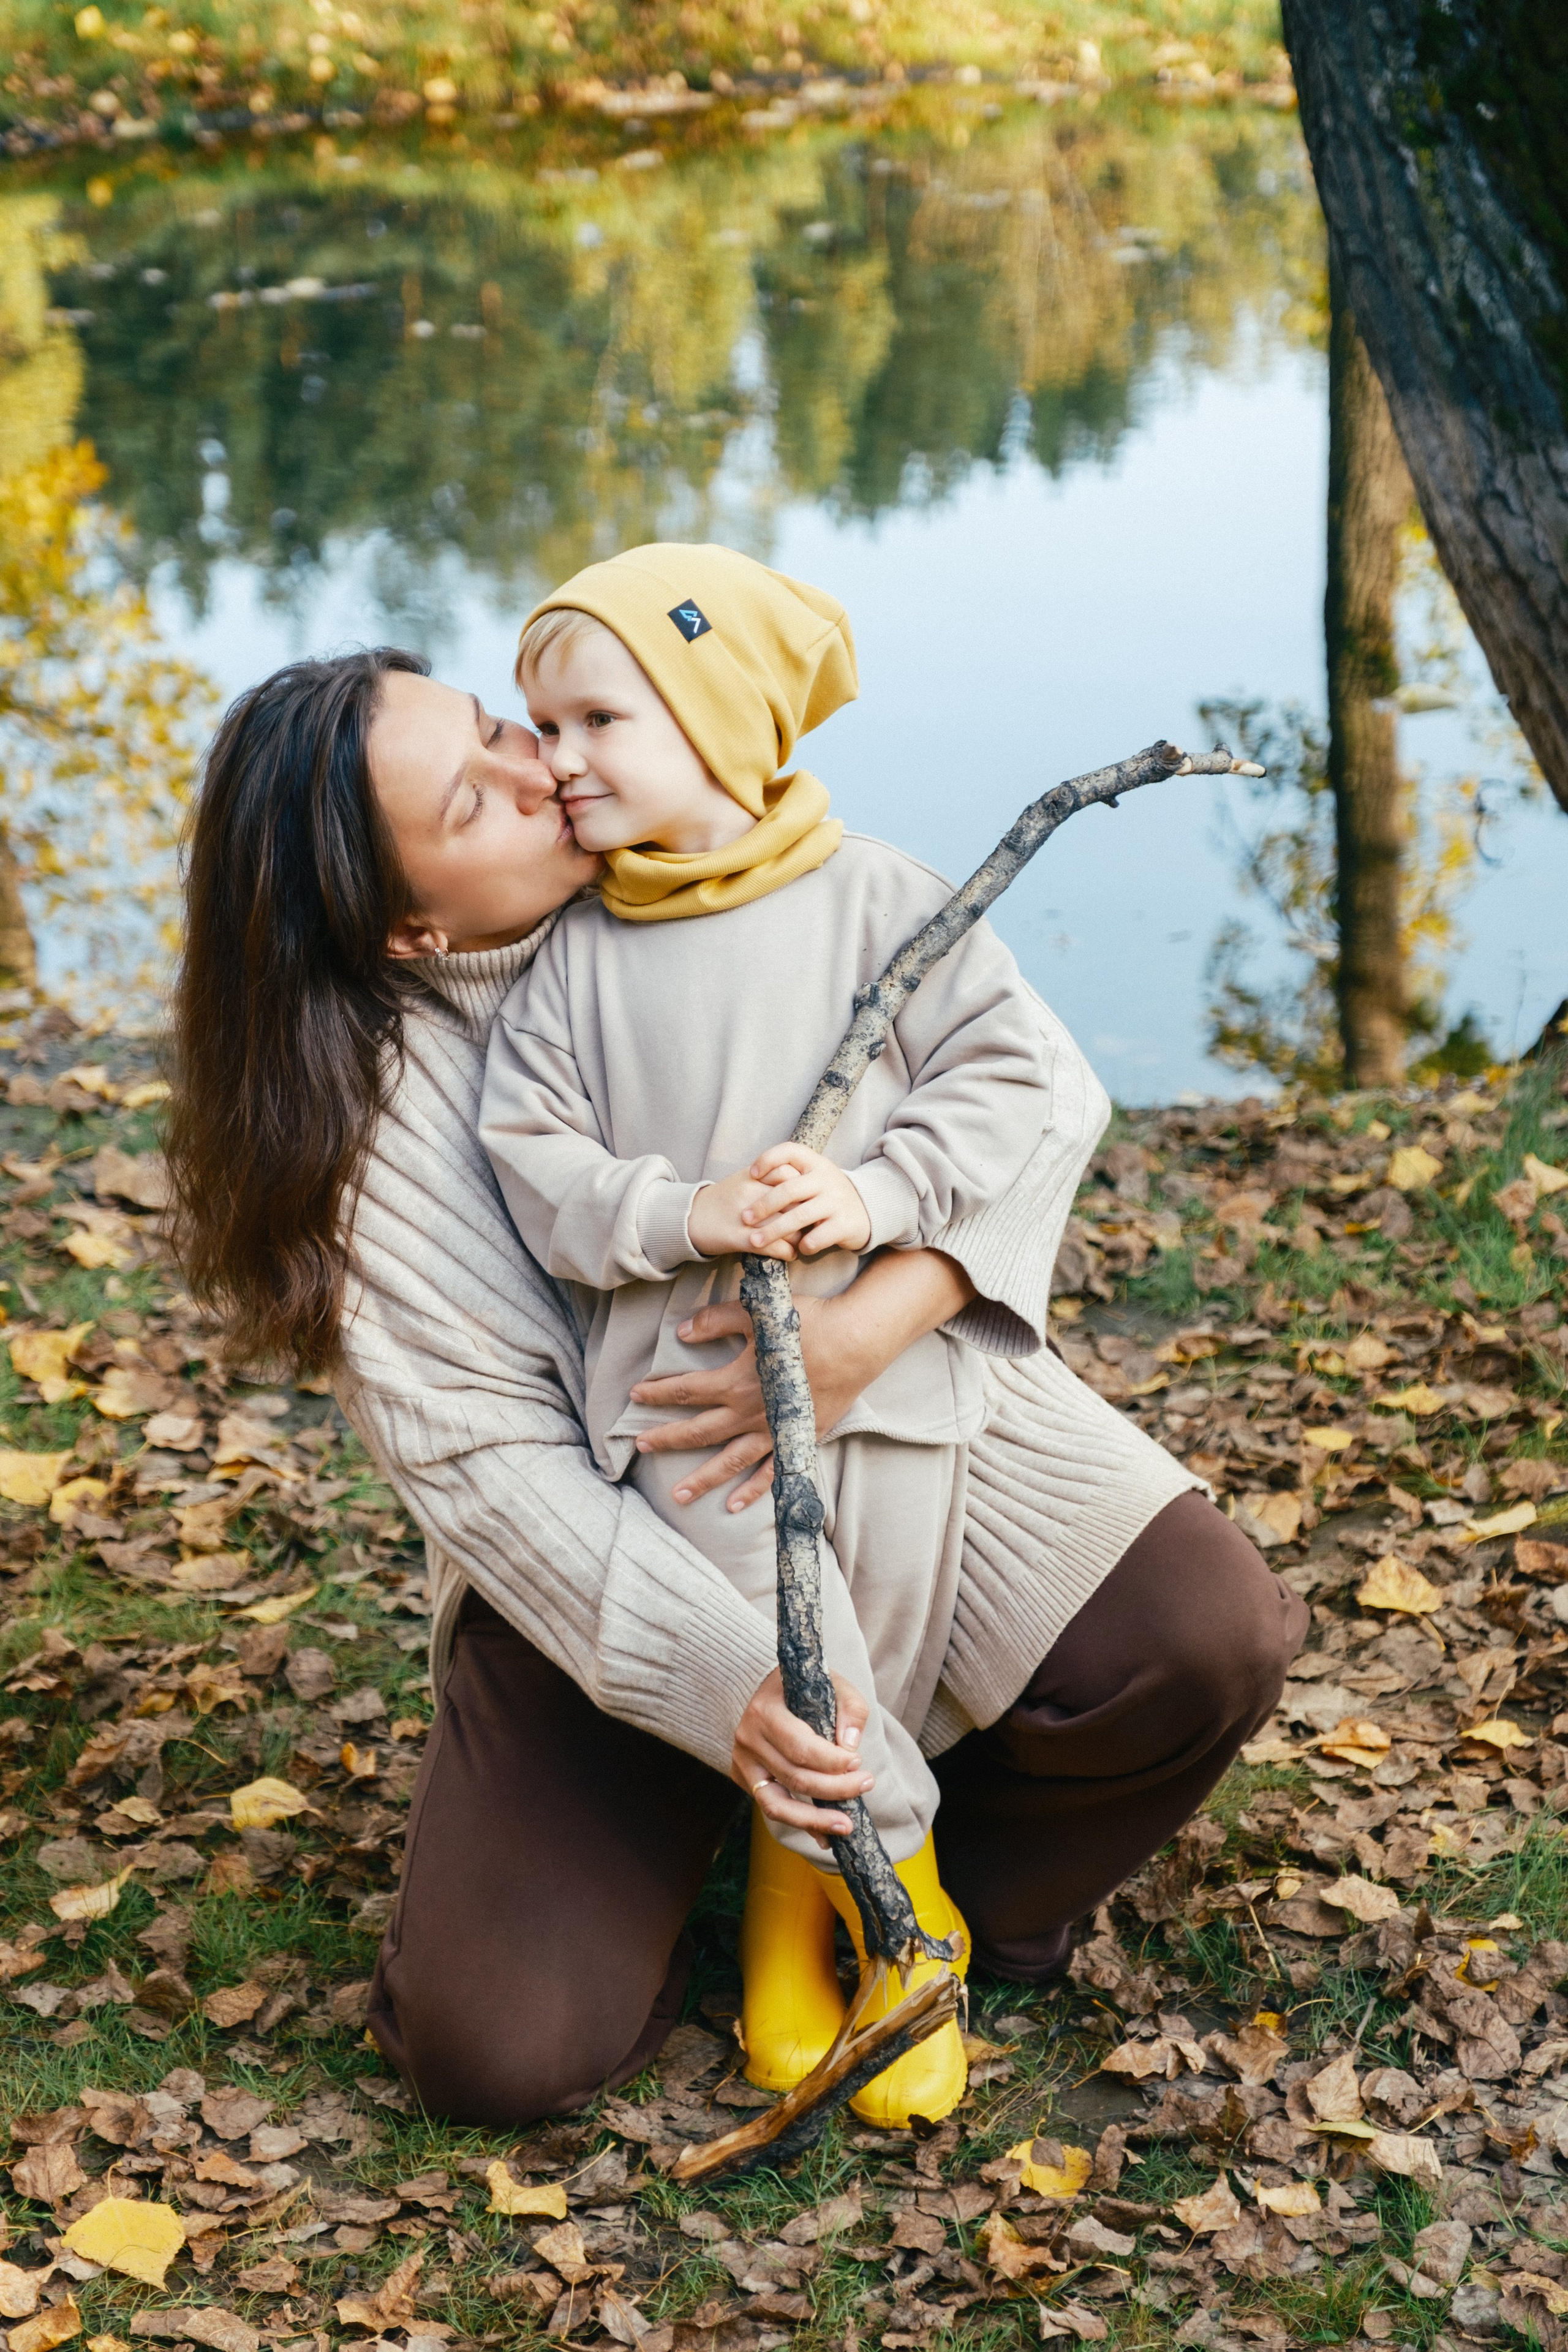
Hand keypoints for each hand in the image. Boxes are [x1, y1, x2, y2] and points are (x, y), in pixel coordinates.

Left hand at [631, 1250, 977, 1509]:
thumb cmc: (808, 1323)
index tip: (635, 1395)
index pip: (685, 1390)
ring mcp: (773, 1431)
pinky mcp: (796, 1439)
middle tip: (639, 1445)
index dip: (657, 1393)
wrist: (856, 1343)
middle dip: (667, 1438)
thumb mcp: (757, 1312)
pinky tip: (733, 1505)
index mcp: (735, 1381)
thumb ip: (716, 1321)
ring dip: (701, 1478)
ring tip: (677, 1494)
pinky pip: (770, 1473)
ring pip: (729, 1462)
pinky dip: (751, 1491)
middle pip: (698, 1431)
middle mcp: (749, 1413)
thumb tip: (681, 1332)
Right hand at [686, 1169, 798, 1260]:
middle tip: (812, 1222)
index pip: (790, 1175)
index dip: (802, 1188)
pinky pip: (775, 1246)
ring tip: (801, 1240)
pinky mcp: (740, 1239)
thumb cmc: (721, 1199)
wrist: (689, 1218)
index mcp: (752, 1176)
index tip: (808, 1198)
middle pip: (793, 1201)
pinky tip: (790, 1253)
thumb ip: (769, 1177)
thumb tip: (801, 1182)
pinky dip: (788, 1252)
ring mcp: (746, 1216)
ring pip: (788, 1226)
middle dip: (806, 1213)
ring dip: (800, 1236)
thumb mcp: (743, 1179)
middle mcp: (750, 1193)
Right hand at [732, 1666, 872, 1846]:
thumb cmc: (804, 1688)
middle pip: (794, 1776)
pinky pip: (772, 1808)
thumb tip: (851, 1746)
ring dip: (815, 1819)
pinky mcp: (745, 1779)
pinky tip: (825, 1835)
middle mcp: (748, 1739)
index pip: (800, 1746)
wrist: (767, 1690)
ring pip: (777, 1804)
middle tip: (866, 1785)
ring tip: (846, 1826)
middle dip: (835, 1788)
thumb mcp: (831, 1684)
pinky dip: (800, 1824)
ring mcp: (743, 1763)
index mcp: (765, 1711)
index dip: (832, 1762)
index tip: (858, 1763)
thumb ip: (849, 1708)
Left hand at [745, 1143, 871, 1257]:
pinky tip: (796, 1248)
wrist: (867, 1210)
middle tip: (745, 1218)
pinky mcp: (844, 1224)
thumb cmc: (827, 1194)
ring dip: (774, 1231)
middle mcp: (826, 1179)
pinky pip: (817, 1237)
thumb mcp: (813, 1176)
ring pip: (799, 1216)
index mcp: (816, 1163)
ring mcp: (836, 1202)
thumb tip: (749, 1177)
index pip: (789, 1151)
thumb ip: (789, 1174)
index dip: (768, 1159)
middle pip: (788, 1190)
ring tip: (755, 1241)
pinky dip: (803, 1245)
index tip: (751, 1174)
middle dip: (763, 1205)